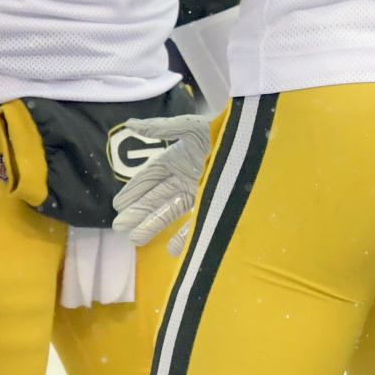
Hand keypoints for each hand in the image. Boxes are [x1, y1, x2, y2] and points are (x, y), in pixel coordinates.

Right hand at [112, 114, 211, 248]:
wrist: (256, 144)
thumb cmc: (223, 132)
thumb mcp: (190, 128)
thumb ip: (161, 128)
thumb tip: (128, 124)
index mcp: (178, 158)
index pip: (150, 176)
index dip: (134, 190)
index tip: (117, 205)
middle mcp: (186, 176)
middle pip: (156, 197)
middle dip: (138, 211)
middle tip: (119, 227)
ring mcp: (200, 192)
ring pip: (171, 211)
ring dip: (154, 224)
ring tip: (135, 239)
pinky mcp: (216, 205)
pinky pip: (198, 224)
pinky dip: (185, 237)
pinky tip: (172, 249)